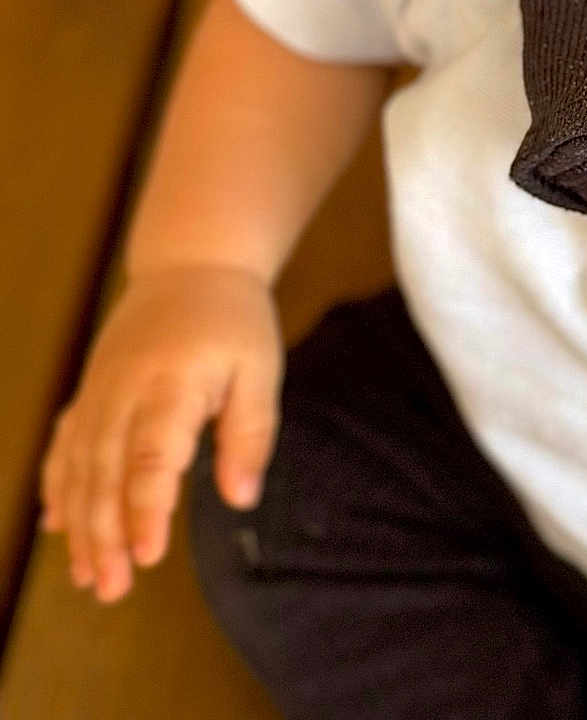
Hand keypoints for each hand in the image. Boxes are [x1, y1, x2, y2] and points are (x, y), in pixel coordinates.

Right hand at [39, 264, 282, 603]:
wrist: (191, 265)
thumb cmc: (233, 320)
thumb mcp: (260, 368)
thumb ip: (251, 433)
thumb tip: (240, 498)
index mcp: (171, 383)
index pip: (151, 457)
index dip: (145, 510)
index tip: (147, 557)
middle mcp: (124, 390)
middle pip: (105, 472)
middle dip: (105, 535)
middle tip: (111, 589)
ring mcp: (100, 391)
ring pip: (79, 467)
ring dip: (80, 524)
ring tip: (87, 576)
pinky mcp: (90, 392)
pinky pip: (66, 445)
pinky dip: (60, 486)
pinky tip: (58, 525)